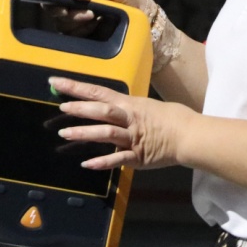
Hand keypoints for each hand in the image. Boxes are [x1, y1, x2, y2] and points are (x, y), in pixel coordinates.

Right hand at [49, 0, 149, 34]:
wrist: (139, 14)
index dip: (53, 0)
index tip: (64, 5)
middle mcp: (72, 6)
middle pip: (55, 12)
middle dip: (70, 14)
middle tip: (90, 13)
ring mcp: (76, 22)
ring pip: (63, 26)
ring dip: (80, 23)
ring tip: (97, 17)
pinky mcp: (81, 37)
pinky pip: (73, 38)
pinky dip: (84, 32)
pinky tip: (96, 26)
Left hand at [49, 76, 193, 169]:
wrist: (190, 135)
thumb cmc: (172, 118)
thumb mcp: (148, 106)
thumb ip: (130, 110)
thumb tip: (116, 110)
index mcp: (130, 104)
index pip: (98, 92)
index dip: (76, 87)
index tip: (56, 83)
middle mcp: (128, 118)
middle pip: (101, 110)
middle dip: (79, 108)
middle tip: (60, 107)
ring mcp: (132, 138)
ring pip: (106, 133)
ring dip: (84, 133)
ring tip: (65, 134)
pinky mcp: (138, 156)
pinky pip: (118, 159)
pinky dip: (102, 161)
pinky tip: (87, 163)